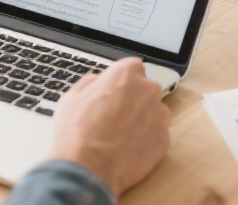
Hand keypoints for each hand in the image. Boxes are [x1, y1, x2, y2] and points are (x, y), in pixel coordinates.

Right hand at [49, 58, 169, 198]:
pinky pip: (156, 135)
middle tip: (113, 118)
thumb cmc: (77, 132)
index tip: (112, 93)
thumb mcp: (73, 97)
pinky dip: (145, 141)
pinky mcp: (164, 139)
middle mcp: (149, 89)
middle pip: (144, 90)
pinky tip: (127, 150)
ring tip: (119, 137)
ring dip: (141, 120)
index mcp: (127, 74)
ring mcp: (160, 115)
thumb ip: (91, 83)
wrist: (88, 169)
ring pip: (152, 112)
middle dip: (132, 100)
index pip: (131, 68)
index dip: (120, 82)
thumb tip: (98, 81)